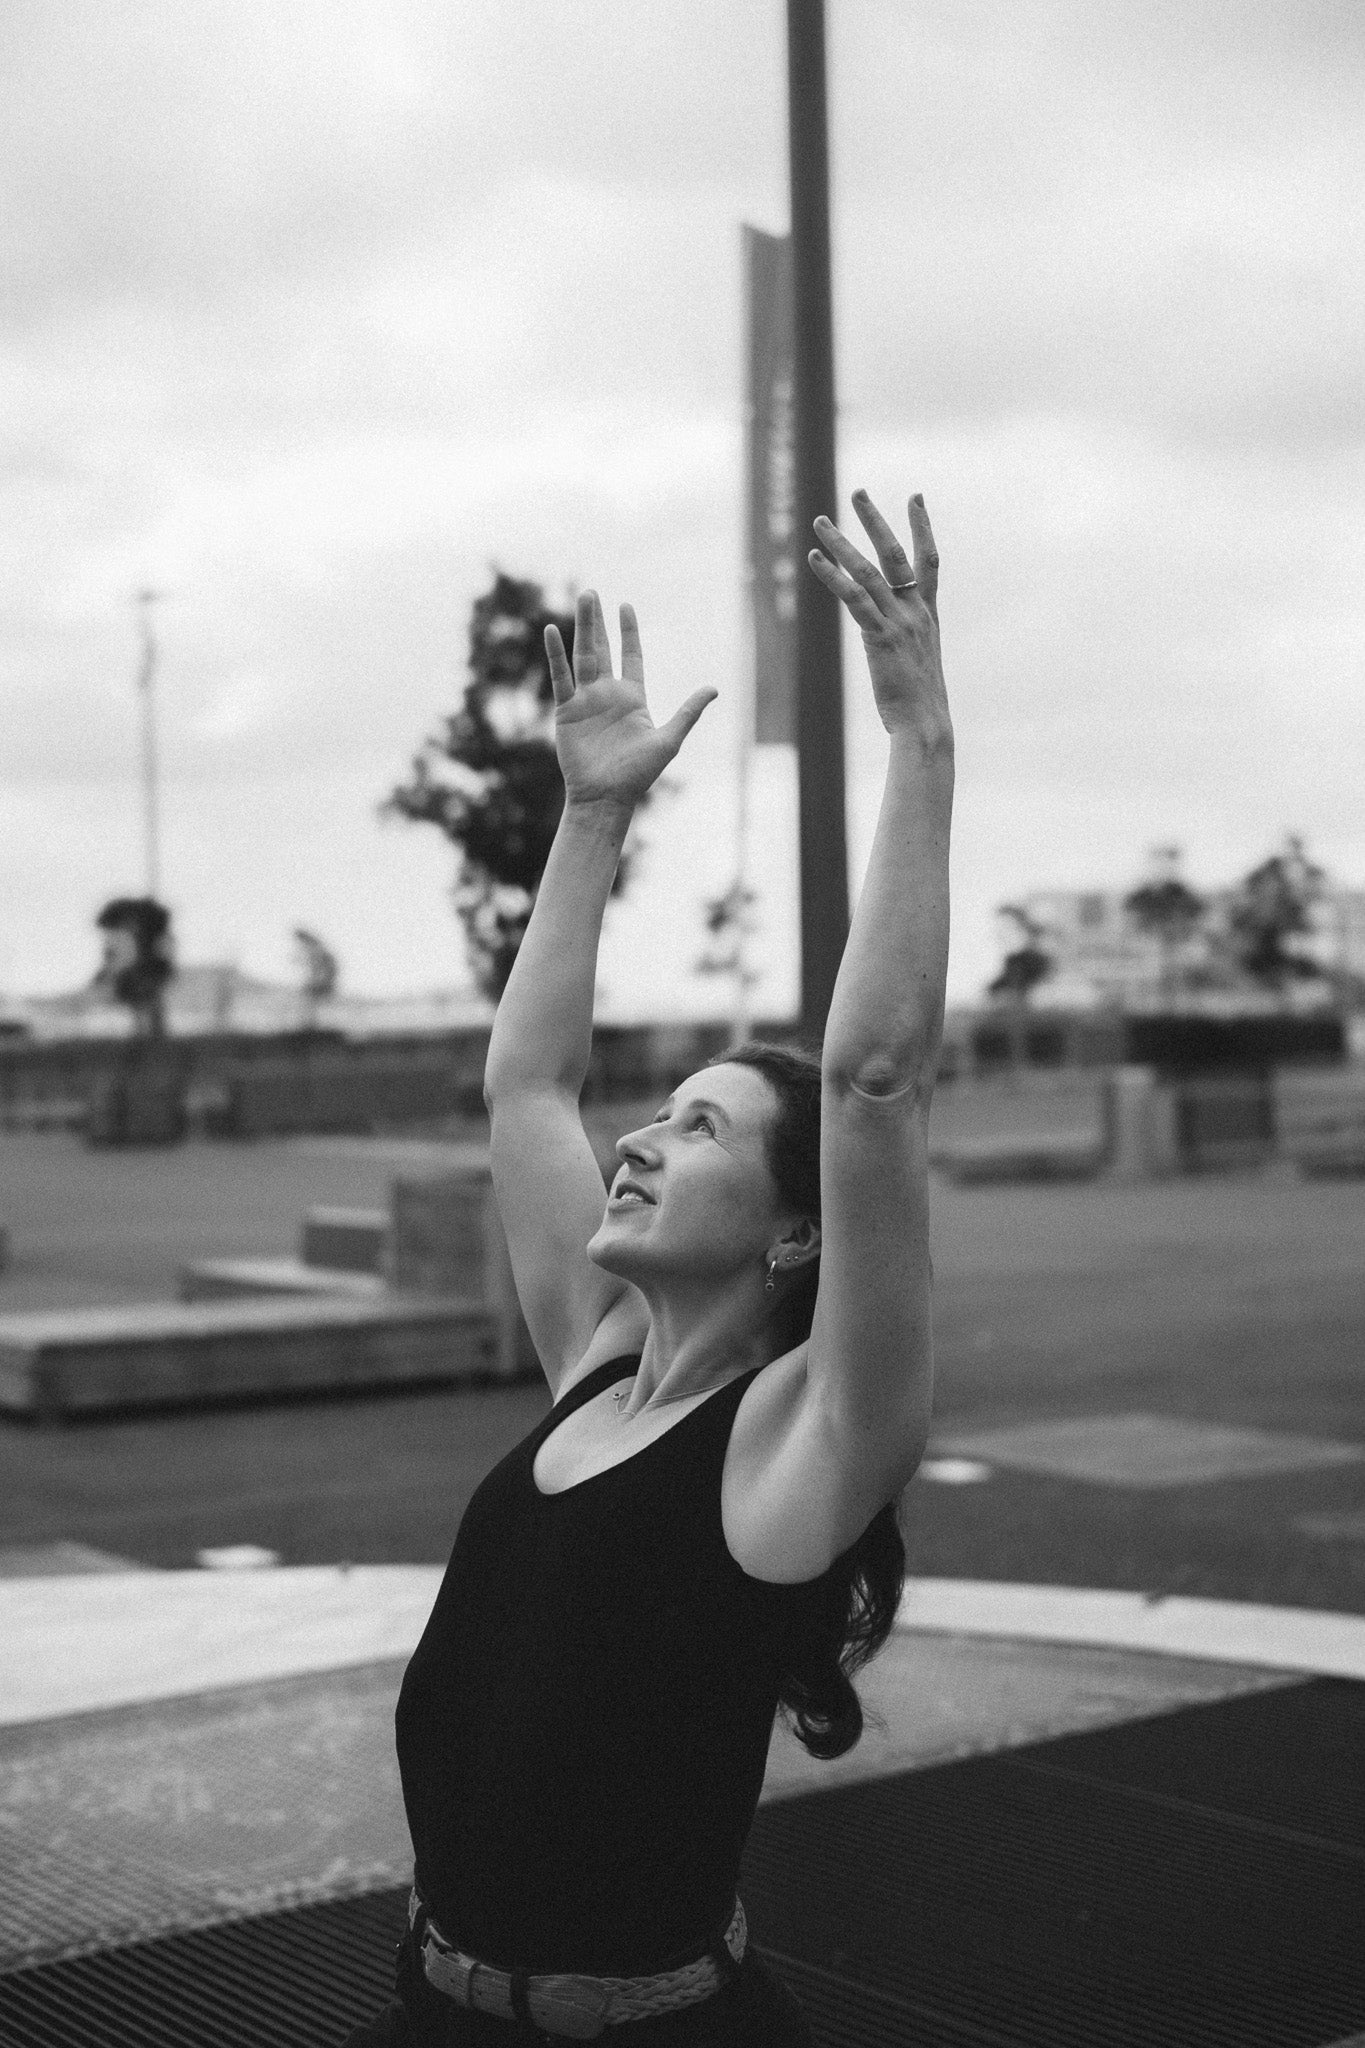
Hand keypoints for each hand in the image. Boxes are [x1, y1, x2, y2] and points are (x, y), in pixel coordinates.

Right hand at [545, 591, 715, 809]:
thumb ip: (688, 712)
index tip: (625, 606)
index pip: (631, 656)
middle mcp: (607, 694)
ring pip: (583, 655)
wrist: (605, 796)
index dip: (628, 632)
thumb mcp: (669, 739)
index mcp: (632, 698)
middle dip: (598, 622)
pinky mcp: (566, 710)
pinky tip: (552, 632)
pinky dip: (556, 654)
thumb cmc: (638, 774)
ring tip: (582, 600)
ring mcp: (585, 700)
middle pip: (602, 649)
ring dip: (582, 628)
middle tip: (592, 593)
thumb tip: (714, 689)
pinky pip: (561, 677)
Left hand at [808, 491, 951, 745]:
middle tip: (857, 492)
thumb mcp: (917, 663)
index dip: (922, 526)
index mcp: (928, 615)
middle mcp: (915, 612)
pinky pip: (853, 598)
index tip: (915, 497)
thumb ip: (905, 640)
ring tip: (819, 521)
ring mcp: (899, 622)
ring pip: (867, 571)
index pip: (928, 560)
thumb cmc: (920, 702)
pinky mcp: (879, 637)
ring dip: (841, 542)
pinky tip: (814, 559)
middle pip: (895, 554)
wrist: (926, 724)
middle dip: (875, 521)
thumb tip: (889, 637)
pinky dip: (832, 576)